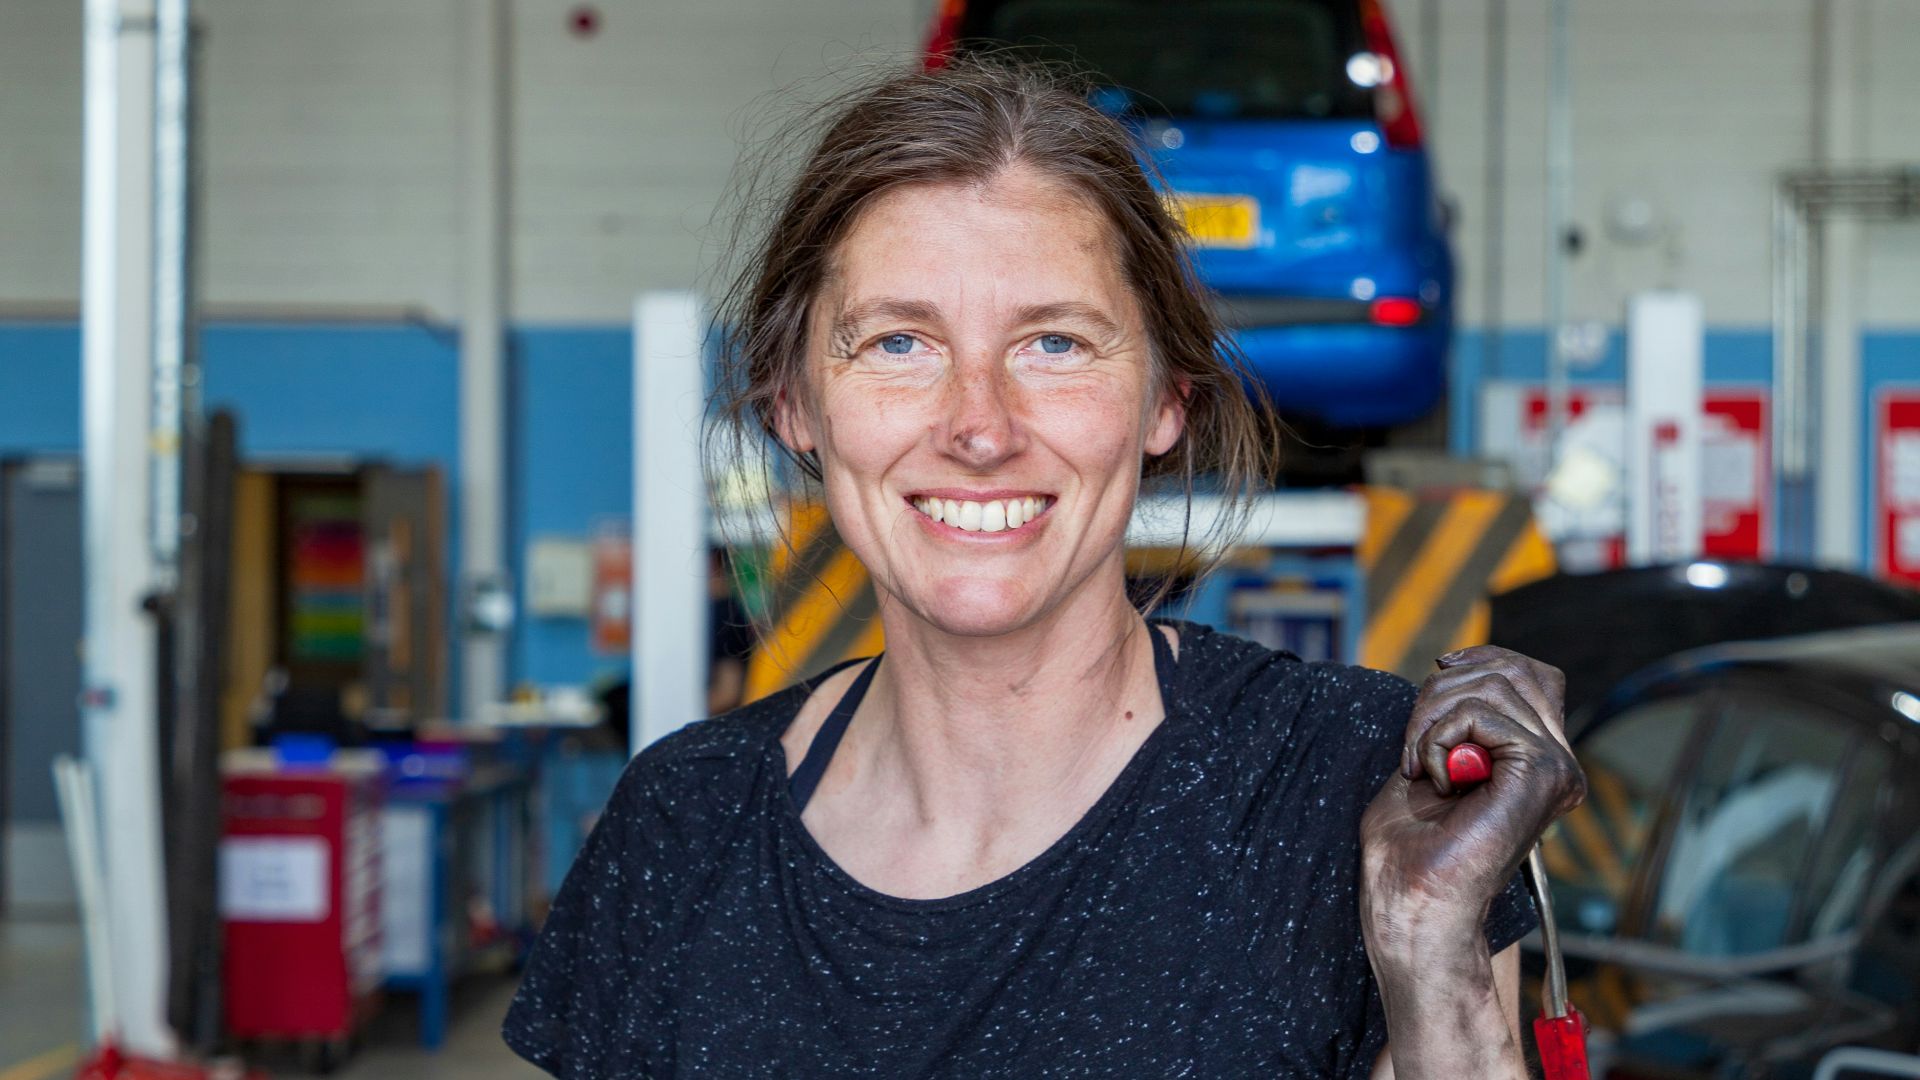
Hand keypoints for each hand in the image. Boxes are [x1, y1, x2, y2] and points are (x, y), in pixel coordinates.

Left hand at [1359, 644, 1585, 945]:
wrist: (1412, 898)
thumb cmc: (1409, 844)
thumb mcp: (1431, 756)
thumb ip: (1458, 715)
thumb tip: (1461, 666)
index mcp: (1537, 760)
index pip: (1531, 674)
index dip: (1482, 660)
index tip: (1438, 673)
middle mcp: (1557, 762)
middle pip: (1510, 670)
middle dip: (1441, 692)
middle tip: (1413, 747)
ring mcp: (1556, 766)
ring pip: (1492, 685)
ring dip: (1431, 719)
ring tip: (1420, 766)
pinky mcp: (1542, 771)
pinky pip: (1479, 714)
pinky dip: (1437, 738)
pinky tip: (1434, 779)